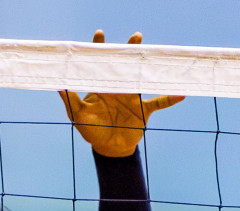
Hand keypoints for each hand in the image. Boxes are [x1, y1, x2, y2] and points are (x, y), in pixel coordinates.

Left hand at [60, 32, 182, 157]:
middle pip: (122, 66)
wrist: (109, 148)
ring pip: (139, 77)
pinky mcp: (143, 110)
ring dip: (144, 66)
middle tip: (135, 36)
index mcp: (101, 87)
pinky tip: (180, 94)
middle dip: (127, 50)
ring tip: (149, 52)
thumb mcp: (78, 116)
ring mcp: (132, 98)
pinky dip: (169, 99)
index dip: (99, 49)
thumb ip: (70, 100)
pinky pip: (159, 102)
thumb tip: (58, 86)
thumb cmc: (92, 131)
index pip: (99, 65)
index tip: (99, 34)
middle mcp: (117, 88)